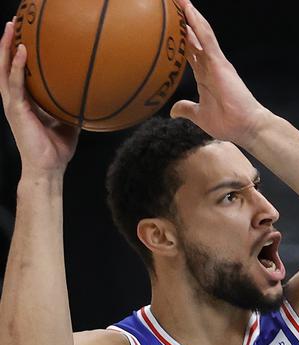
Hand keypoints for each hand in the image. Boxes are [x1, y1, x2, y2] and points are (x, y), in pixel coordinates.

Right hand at [0, 20, 78, 178]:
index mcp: (26, 101)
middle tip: (13, 22)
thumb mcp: (67, 122)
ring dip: (7, 48)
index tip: (24, 34)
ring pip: (5, 70)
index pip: (18, 72)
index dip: (19, 53)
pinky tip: (22, 52)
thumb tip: (89, 95)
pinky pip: (15, 84)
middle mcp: (16, 99)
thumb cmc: (57, 148)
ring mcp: (13, 104)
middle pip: (6, 65)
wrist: (49, 168)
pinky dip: (18, 67)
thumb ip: (71, 107)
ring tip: (11, 28)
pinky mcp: (16, 110)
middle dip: (8, 43)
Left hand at [170, 0, 271, 146]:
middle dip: (182, 20)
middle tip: (170, 4)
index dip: (178, 38)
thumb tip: (173, 111)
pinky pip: (207, 39)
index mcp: (205, 75)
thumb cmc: (228, 123)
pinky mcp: (220, 63)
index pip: (189, 51)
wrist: (246, 127)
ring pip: (200, 31)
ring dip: (189, 14)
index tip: (166, 25)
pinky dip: (197, 24)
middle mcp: (210, 65)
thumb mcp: (200, 116)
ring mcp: (216, 62)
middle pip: (193, 37)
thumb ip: (187, 108)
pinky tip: (188, 9)